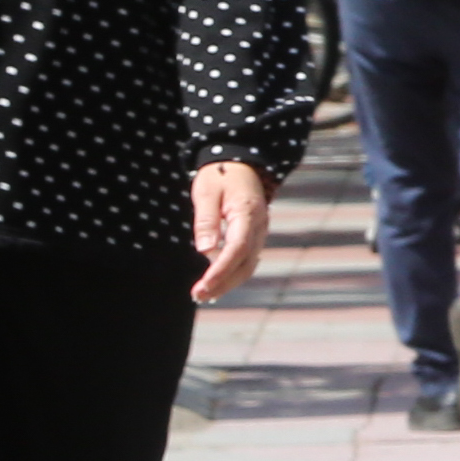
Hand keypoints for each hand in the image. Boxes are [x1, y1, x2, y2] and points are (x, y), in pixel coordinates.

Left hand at [188, 162, 270, 303]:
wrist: (241, 165)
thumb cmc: (221, 176)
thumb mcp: (207, 192)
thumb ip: (206, 221)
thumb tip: (205, 251)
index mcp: (249, 213)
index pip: (237, 249)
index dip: (221, 270)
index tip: (203, 285)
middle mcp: (260, 226)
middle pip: (246, 263)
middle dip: (223, 283)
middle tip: (198, 296)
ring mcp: (260, 232)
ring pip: (248, 265)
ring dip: (228, 283)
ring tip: (204, 295)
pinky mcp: (254, 236)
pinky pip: (247, 260)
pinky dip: (232, 274)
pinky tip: (216, 283)